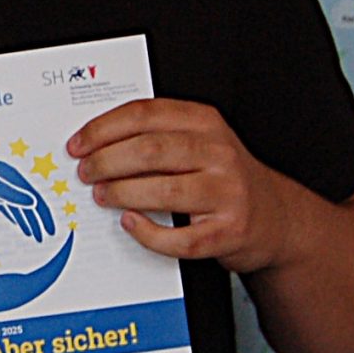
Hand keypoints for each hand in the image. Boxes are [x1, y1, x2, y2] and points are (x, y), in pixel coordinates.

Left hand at [70, 99, 300, 274]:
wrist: (275, 218)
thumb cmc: (223, 179)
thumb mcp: (199, 142)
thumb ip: (157, 136)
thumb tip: (95, 144)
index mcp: (206, 122)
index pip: (145, 114)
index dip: (104, 129)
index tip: (78, 144)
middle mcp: (220, 153)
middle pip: (150, 151)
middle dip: (107, 162)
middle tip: (86, 172)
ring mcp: (227, 193)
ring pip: (162, 191)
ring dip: (122, 194)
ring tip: (102, 196)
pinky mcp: (229, 231)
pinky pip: (178, 238)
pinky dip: (147, 232)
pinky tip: (131, 223)